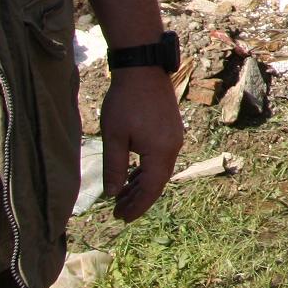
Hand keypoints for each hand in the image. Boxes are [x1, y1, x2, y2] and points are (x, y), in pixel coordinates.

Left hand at [101, 67, 184, 221]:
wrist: (143, 69)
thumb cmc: (125, 102)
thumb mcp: (113, 137)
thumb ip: (114, 168)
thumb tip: (112, 194)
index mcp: (160, 152)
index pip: (150, 189)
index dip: (136, 206)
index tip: (121, 218)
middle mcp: (173, 147)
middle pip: (158, 182)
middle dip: (139, 199)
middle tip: (118, 212)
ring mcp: (174, 137)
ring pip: (160, 170)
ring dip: (142, 185)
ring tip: (123, 197)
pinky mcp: (171, 129)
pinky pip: (161, 158)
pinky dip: (147, 170)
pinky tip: (134, 174)